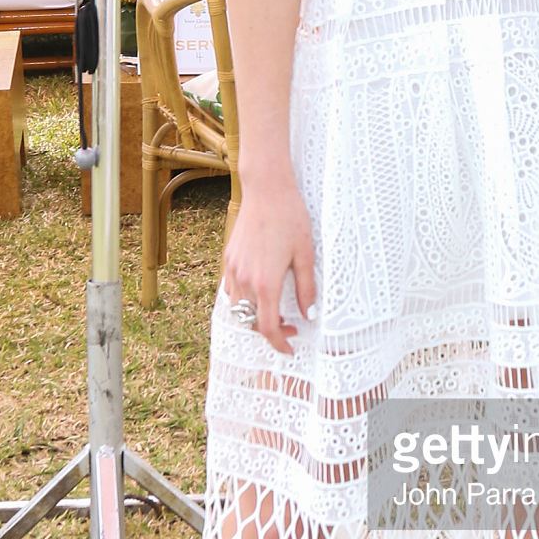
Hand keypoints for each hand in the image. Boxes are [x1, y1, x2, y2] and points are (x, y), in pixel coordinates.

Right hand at [219, 177, 316, 354]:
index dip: (278, 343)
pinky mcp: (229, 259)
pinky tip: (261, 291)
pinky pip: (232, 290)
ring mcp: (233, 270)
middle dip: (269, 330)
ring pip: (238, 307)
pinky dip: (244, 299)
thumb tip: (309, 314)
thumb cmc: (290, 218)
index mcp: (266, 283)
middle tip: (291, 326)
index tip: (290, 348)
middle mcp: (245, 280)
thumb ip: (306, 287)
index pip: (267, 327)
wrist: (266, 190)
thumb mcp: (306, 254)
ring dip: (255, 315)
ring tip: (275, 310)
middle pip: (250, 321)